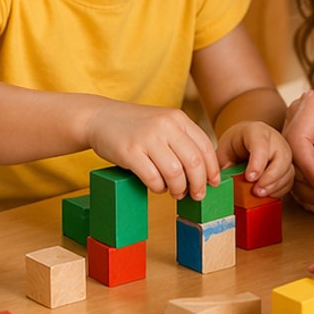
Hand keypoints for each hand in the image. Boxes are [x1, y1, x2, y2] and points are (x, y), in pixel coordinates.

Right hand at [84, 100, 220, 199]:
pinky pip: (153, 179)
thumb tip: (205, 172)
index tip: (213, 184)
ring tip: (175, 192)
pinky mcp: (130, 152)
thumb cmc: (135, 126)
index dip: (212, 170)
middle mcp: (165, 126)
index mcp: (178, 118)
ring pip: (175, 173)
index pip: (205, 147)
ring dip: (178, 189)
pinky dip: (158, 188)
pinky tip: (156, 186)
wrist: (100, 117)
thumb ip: (182, 140)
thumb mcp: (163, 124)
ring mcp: (147, 138)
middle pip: (193, 163)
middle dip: (198, 184)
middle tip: (196, 195)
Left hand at [217, 120, 294, 197]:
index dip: (257, 163)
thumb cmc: (235, 144)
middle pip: (282, 157)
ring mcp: (283, 152)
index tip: (250, 177)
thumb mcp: (224, 150)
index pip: (261, 145)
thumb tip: (229, 179)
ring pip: (288, 169)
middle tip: (256, 190)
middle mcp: (274, 140)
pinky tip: (267, 193)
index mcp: (256, 131)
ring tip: (260, 194)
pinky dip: (279, 189)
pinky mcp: (287, 166)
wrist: (244, 141)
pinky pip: (289, 180)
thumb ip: (225, 164)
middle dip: (270, 177)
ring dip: (275, 185)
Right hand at [282, 88, 313, 198]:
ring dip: (312, 192)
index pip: (297, 141)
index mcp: (313, 105)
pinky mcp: (297, 151)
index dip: (310, 170)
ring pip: (290, 172)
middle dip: (312, 183)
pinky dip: (311, 192)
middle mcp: (297, 116)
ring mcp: (294, 134)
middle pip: (290, 158)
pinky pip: (295, 178)